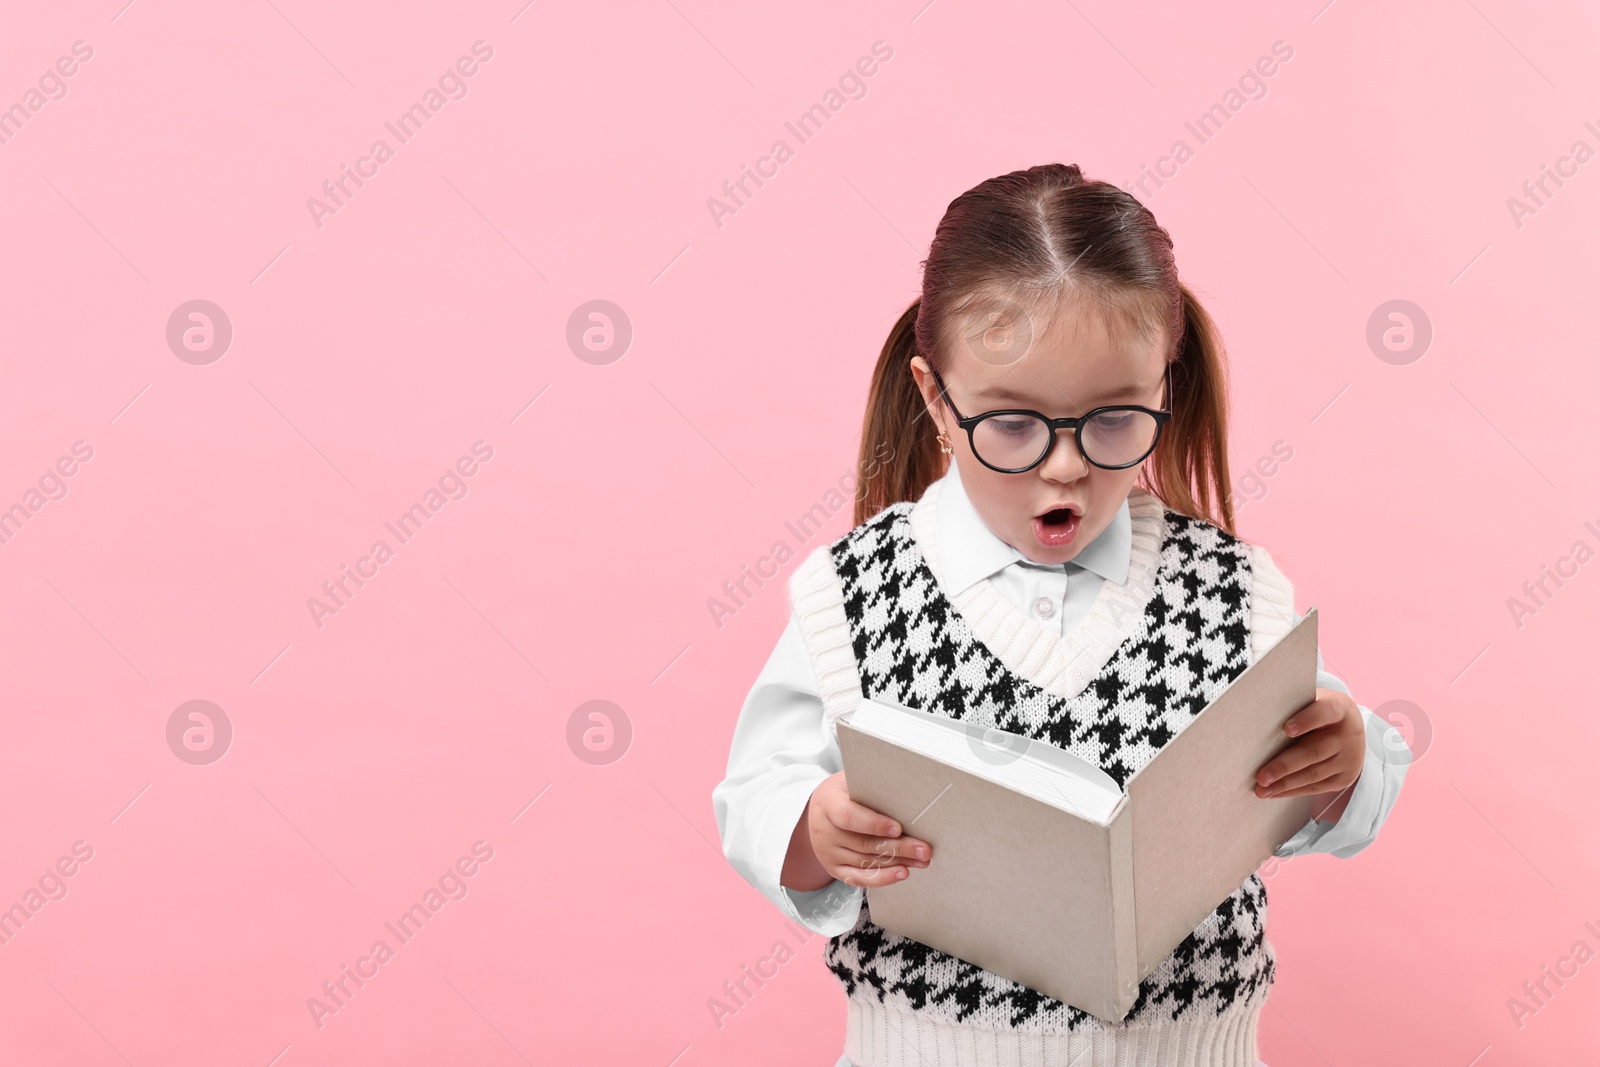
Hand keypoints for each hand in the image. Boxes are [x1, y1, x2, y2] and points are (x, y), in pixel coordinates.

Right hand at [800, 771, 931, 888]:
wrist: (819, 810)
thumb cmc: (844, 792)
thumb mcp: (852, 781)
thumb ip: (873, 787)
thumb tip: (907, 792)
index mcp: (828, 804)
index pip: (848, 817)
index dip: (873, 824)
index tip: (898, 828)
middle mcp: (824, 831)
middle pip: (864, 844)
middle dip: (898, 847)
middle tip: (923, 849)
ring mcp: (828, 853)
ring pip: (866, 862)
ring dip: (898, 862)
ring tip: (922, 859)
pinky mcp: (834, 869)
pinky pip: (860, 878)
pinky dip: (883, 878)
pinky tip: (902, 872)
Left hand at [1254, 688, 1364, 823]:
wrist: (1351, 729)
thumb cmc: (1319, 713)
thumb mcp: (1312, 702)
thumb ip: (1293, 709)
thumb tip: (1257, 722)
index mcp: (1339, 709)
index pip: (1324, 713)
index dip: (1306, 721)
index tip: (1286, 729)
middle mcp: (1348, 735)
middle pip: (1314, 752)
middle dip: (1284, 766)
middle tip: (1261, 776)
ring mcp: (1349, 760)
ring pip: (1313, 774)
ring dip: (1284, 784)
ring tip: (1262, 789)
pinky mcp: (1344, 778)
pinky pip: (1316, 787)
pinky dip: (1292, 790)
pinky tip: (1274, 792)